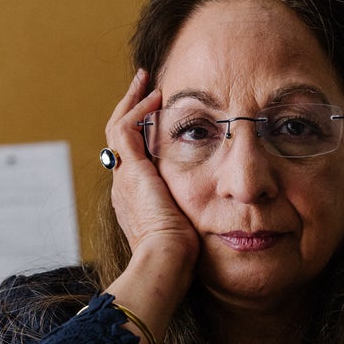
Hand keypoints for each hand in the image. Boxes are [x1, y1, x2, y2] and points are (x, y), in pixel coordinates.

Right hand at [105, 70, 199, 264]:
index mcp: (135, 200)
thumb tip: (225, 204)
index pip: (133, 158)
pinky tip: (155, 96)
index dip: (142, 135)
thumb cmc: (182, 255)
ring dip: (133, 102)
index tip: (158, 117)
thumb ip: (198, 212)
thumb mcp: (190, 227)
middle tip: (145, 87)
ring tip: (146, 81)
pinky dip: (137, 109)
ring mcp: (124, 177)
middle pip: (121, 139)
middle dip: (132, 111)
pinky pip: (125, 128)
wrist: (165, 261)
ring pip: (118, 128)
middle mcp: (124, 186)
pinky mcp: (130, 170)